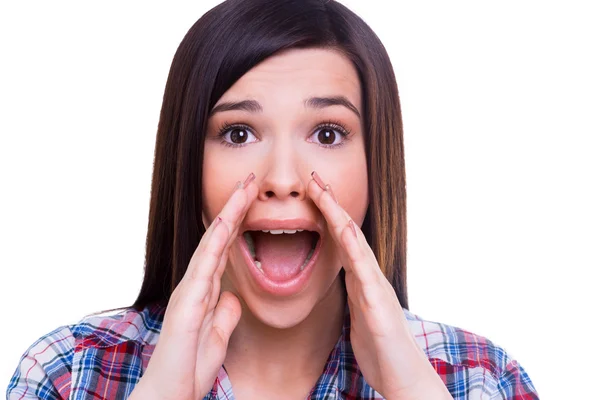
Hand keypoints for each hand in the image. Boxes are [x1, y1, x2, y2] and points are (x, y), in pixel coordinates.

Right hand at [128, 174, 257, 399]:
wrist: (170, 391)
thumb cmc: (189, 366)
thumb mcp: (217, 336)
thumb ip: (224, 314)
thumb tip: (233, 296)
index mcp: (205, 291)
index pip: (225, 248)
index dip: (239, 224)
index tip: (253, 202)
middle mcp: (196, 283)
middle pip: (218, 238)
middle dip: (235, 208)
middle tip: (250, 181)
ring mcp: (190, 288)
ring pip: (211, 242)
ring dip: (228, 213)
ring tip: (244, 188)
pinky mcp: (188, 300)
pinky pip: (204, 263)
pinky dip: (215, 240)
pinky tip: (226, 220)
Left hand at [307, 172, 451, 399]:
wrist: (402, 374)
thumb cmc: (379, 346)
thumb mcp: (359, 312)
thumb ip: (353, 291)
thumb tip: (343, 276)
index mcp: (361, 279)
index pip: (342, 240)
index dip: (327, 215)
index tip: (312, 192)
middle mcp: (369, 277)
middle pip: (348, 234)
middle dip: (331, 205)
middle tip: (314, 179)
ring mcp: (375, 288)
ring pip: (356, 245)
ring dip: (340, 217)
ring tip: (324, 193)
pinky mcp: (378, 305)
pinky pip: (364, 272)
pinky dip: (354, 248)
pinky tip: (344, 230)